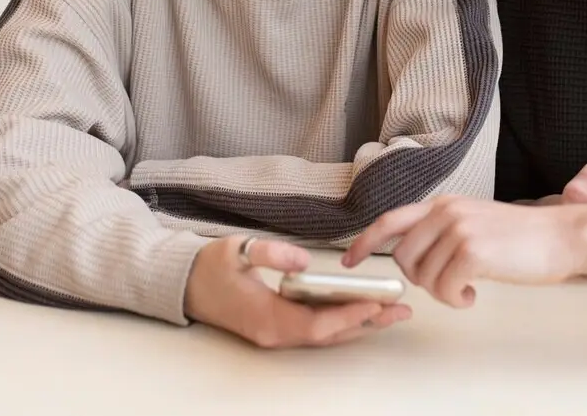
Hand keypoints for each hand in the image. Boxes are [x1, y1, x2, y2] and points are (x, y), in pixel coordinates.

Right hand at [184, 235, 410, 348]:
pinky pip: (316, 330)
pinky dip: (342, 322)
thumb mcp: (237, 249)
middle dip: (367, 323)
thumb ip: (271, 253)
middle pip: (329, 335)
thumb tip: (304, 260)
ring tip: (393, 312)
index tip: (376, 303)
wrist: (184, 285)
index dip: (349, 316)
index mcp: (266, 317)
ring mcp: (276, 335)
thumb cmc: (210, 266)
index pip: (317, 324)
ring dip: (359, 325)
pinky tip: (362, 311)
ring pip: (326, 336)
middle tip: (401, 310)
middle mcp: (274, 333)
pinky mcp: (277, 329)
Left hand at [341, 197, 586, 308]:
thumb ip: (445, 230)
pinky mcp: (472, 251)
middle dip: (418, 280)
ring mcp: (458, 229)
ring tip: (466, 288)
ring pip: (423, 277)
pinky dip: (456, 300)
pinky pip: (444, 289)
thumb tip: (418, 257)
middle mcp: (446, 211)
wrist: (561, 236)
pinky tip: (474, 294)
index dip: (365, 241)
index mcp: (444, 203)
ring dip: (442, 292)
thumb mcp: (476, 221)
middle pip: (403, 257)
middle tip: (447, 285)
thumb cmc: (524, 237)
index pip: (391, 219)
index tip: (349, 260)